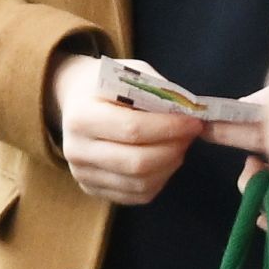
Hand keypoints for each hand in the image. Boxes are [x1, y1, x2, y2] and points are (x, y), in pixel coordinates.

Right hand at [49, 51, 204, 204]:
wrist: (75, 101)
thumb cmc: (107, 85)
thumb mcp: (129, 73)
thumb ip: (157, 90)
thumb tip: (188, 111)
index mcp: (82, 116)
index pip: (132, 129)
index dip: (169, 128)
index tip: (193, 122)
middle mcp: (76, 150)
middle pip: (137, 163)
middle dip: (173, 149)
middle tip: (190, 136)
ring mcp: (82, 174)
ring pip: (140, 183)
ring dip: (170, 165)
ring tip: (179, 146)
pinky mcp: (92, 189)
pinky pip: (137, 196)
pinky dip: (160, 180)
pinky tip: (165, 161)